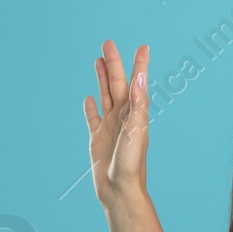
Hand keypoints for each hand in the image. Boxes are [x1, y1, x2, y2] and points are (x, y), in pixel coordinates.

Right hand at [84, 40, 150, 209]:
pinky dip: (91, 107)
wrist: (119, 188)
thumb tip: (140, 76)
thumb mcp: (136, 129)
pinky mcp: (97, 138)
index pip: (137, 81)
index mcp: (135, 112)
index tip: (143, 46)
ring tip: (98, 61)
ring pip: (104, 95)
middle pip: (116, 83)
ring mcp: (109, 126)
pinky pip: (93, 118)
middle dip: (113, 63)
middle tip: (107, 43)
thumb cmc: (131, 161)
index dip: (139, 63)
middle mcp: (123, 116)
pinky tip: (89, 98)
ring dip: (101, 78)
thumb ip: (138, 103)